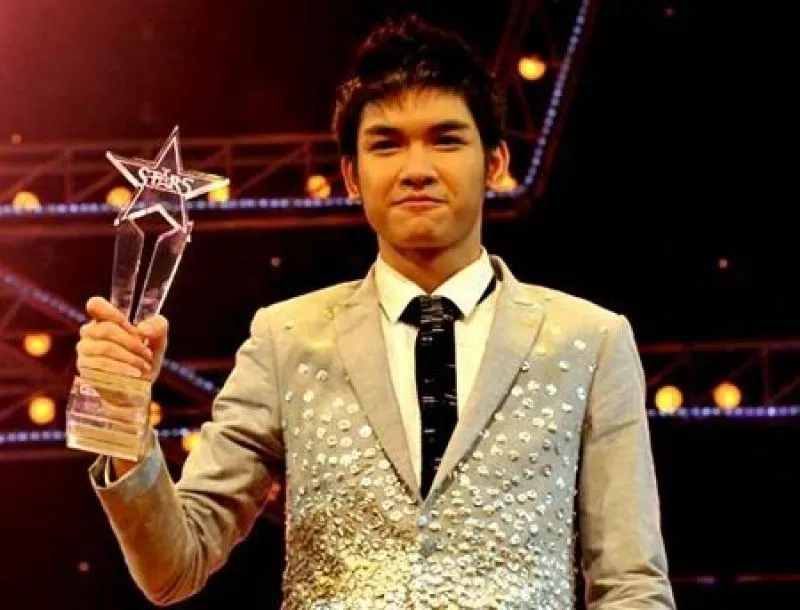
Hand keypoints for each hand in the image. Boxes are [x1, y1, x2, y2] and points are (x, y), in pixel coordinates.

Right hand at [76, 297, 169, 475]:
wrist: (137, 391)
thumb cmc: (145, 361)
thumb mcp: (158, 343)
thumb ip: (158, 327)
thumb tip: (144, 328)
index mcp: (106, 320)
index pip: (96, 305)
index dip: (109, 310)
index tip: (125, 322)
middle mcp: (90, 333)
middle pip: (106, 329)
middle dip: (131, 342)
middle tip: (147, 353)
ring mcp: (84, 351)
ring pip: (104, 347)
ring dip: (129, 357)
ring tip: (144, 367)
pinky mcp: (85, 369)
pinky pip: (100, 365)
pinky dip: (122, 368)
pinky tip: (135, 374)